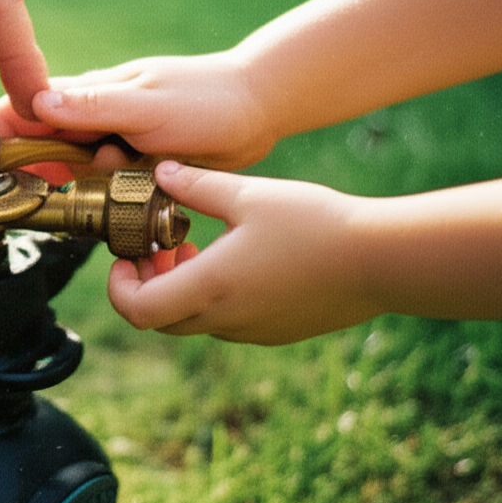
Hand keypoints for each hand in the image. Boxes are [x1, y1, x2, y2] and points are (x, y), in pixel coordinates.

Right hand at [0, 53, 276, 170]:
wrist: (259, 110)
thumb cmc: (205, 100)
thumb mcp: (147, 105)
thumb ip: (93, 107)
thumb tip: (36, 103)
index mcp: (87, 94)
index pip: (22, 109)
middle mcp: (92, 117)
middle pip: (42, 150)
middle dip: (44, 176)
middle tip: (68, 194)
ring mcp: (112, 142)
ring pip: (75, 175)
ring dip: (88, 189)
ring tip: (127, 183)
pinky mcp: (133, 165)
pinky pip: (106, 188)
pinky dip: (112, 197)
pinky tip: (135, 197)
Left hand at [107, 162, 379, 344]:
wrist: (382, 260)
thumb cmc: (314, 223)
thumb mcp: (248, 193)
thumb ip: (195, 184)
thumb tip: (159, 171)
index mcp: (210, 287)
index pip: (137, 310)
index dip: (119, 287)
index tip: (128, 255)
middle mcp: (225, 319)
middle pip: (158, 319)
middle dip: (146, 284)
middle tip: (158, 246)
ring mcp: (251, 330)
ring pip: (191, 320)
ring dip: (178, 289)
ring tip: (195, 246)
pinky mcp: (275, 331)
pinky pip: (224, 321)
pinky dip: (210, 296)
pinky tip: (233, 259)